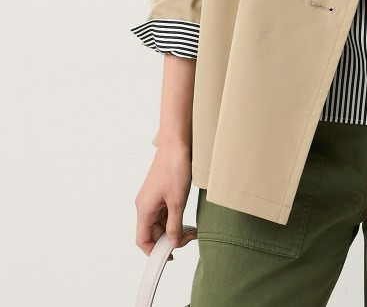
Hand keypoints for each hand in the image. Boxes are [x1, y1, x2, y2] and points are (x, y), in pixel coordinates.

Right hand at [135, 144, 196, 258]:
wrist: (176, 143)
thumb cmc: (174, 167)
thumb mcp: (178, 201)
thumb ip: (175, 224)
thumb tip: (172, 242)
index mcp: (144, 209)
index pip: (142, 240)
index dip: (154, 252)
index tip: (169, 257)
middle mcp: (144, 205)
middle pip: (152, 231)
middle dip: (169, 238)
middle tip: (188, 238)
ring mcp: (151, 198)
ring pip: (159, 222)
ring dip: (173, 227)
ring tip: (191, 229)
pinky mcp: (158, 191)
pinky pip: (163, 211)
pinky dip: (173, 217)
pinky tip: (186, 217)